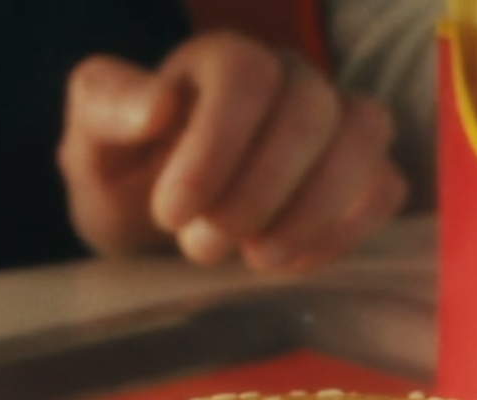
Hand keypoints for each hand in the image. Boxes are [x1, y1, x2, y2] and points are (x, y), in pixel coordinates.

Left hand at [58, 31, 408, 273]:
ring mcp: (336, 123)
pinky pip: (385, 187)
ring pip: (363, 139)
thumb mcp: (91, 149)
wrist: (163, 224)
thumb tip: (158, 104)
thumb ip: (107, 110)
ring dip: (310, 212)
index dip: (215, 147)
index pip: (246, 74)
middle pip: (311, 110)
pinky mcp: (365, 173)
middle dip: (258, 193)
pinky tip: (289, 261)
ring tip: (254, 259)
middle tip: (201, 249)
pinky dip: (343, 232)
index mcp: (221, 59)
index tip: (171, 214)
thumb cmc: (129, 180)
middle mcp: (290, 77)